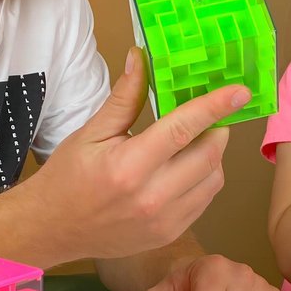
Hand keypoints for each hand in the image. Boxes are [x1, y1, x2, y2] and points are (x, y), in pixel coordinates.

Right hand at [30, 47, 250, 260]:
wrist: (51, 230)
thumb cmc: (68, 177)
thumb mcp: (91, 132)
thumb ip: (125, 97)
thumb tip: (141, 57)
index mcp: (129, 166)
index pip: (183, 129)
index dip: (215, 106)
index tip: (240, 91)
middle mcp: (152, 196)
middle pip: (209, 153)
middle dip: (217, 129)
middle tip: (207, 117)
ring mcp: (164, 220)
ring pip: (214, 177)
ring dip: (213, 154)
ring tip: (192, 143)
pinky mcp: (170, 233)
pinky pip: (205, 199)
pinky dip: (205, 178)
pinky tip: (186, 168)